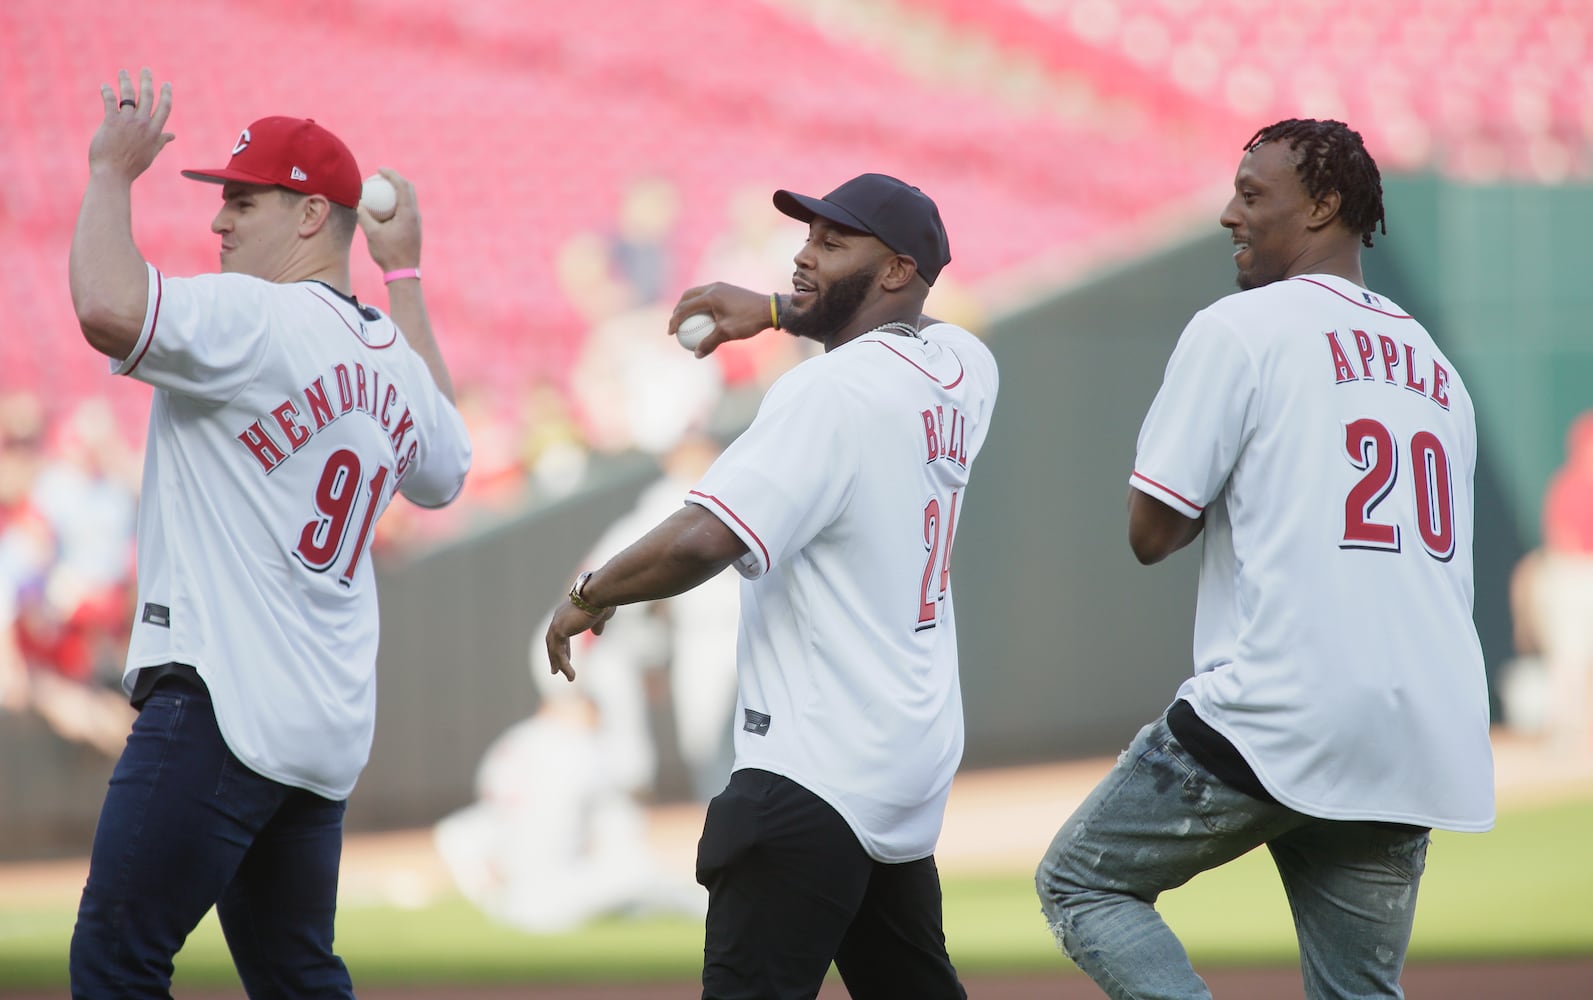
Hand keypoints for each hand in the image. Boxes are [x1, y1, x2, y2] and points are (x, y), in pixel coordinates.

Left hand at [90, 68, 173, 182]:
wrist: (113, 174)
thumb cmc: (132, 167)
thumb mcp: (150, 154)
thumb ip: (160, 141)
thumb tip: (172, 135)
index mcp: (155, 132)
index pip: (164, 108)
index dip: (166, 94)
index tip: (166, 84)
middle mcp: (143, 124)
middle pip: (147, 96)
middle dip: (147, 81)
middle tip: (146, 69)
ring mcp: (128, 122)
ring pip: (129, 95)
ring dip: (126, 81)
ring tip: (123, 72)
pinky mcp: (111, 121)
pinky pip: (110, 101)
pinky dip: (107, 92)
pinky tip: (104, 85)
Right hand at [357, 167, 421, 272]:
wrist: (404, 273)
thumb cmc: (388, 254)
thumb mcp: (372, 234)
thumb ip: (363, 216)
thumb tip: (356, 202)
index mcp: (408, 213)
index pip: (402, 186)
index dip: (391, 174)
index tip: (380, 169)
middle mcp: (415, 215)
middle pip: (409, 189)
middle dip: (396, 179)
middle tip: (381, 175)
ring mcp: (416, 222)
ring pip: (409, 198)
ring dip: (398, 190)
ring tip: (383, 188)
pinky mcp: (414, 228)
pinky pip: (407, 208)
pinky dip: (397, 201)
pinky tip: (385, 206)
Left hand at [543, 601, 615, 681]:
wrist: (599, 594)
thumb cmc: (602, 601)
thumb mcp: (600, 616)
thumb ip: (597, 625)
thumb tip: (597, 634)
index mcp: (567, 613)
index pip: (562, 633)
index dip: (564, 646)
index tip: (567, 657)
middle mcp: (559, 618)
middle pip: (553, 641)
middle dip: (554, 656)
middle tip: (555, 670)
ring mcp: (557, 624)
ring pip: (554, 649)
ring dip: (558, 663)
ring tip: (564, 677)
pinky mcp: (559, 631)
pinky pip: (559, 653)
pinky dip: (563, 665)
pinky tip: (571, 676)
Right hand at [668, 283, 777, 356]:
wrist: (770, 309)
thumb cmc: (749, 320)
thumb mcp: (727, 333)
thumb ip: (709, 343)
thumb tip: (696, 354)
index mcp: (710, 296)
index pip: (685, 307)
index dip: (675, 321)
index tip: (671, 333)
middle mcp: (713, 287)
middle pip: (687, 297)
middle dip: (678, 310)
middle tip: (675, 324)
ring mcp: (720, 286)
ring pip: (697, 294)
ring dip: (688, 306)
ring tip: (686, 321)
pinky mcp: (726, 289)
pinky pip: (707, 296)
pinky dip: (700, 305)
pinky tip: (703, 319)